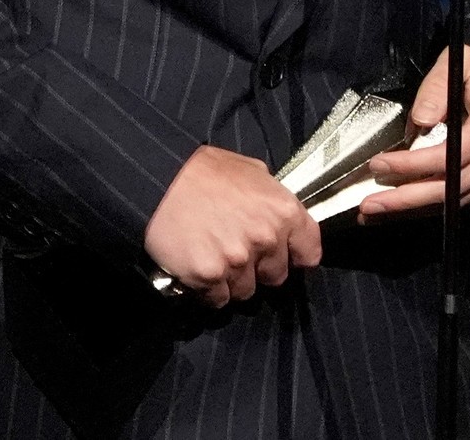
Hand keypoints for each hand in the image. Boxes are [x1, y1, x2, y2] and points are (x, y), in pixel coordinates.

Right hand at [143, 144, 321, 307]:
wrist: (159, 180)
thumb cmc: (204, 170)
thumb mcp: (250, 170)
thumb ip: (270, 195)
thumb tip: (276, 210)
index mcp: (283, 211)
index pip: (310, 252)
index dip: (296, 254)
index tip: (285, 254)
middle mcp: (267, 239)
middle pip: (276, 276)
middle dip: (259, 268)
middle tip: (236, 250)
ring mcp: (238, 261)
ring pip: (246, 291)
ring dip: (232, 280)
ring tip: (213, 256)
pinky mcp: (210, 277)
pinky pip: (218, 299)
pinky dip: (209, 289)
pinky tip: (198, 266)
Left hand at [357, 46, 469, 220]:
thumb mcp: (461, 61)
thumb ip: (436, 87)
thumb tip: (419, 121)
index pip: (449, 156)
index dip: (413, 165)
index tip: (380, 165)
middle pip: (452, 187)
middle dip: (407, 198)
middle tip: (371, 204)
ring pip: (457, 200)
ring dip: (416, 207)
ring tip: (380, 208)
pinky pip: (466, 199)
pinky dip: (436, 205)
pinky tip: (408, 205)